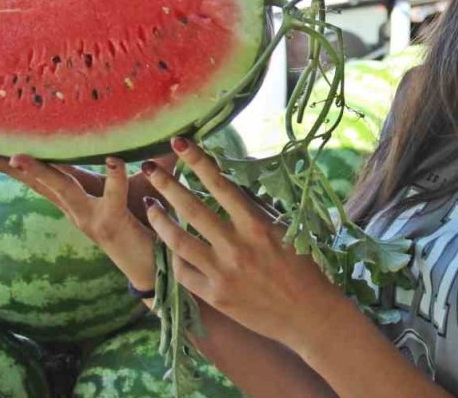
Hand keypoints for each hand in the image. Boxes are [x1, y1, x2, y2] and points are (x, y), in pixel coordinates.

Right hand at [0, 151, 177, 289]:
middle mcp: (79, 210)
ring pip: (64, 189)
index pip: (43, 179)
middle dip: (10, 167)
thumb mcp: (143, 188)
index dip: (15, 166)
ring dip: (44, 172)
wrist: (159, 269)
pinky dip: (115, 178)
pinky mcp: (114, 224)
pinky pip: (112, 197)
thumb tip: (159, 133)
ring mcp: (92, 219)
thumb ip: (150, 161)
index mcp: (80, 199)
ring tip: (20, 156)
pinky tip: (115, 160)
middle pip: (39, 183)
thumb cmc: (150, 226)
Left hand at [142, 137, 351, 350]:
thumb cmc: (303, 269)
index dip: (198, 161)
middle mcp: (236, 246)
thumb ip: (256, 209)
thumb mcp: (285, 231)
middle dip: (166, 184)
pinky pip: (183, 271)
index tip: (180, 142)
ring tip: (149, 204)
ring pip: (178, 240)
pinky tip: (167, 243)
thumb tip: (231, 183)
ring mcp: (222, 272)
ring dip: (159, 219)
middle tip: (148, 167)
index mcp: (256, 226)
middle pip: (191, 208)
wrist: (308, 315)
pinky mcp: (214, 295)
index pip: (220, 185)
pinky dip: (172, 254)